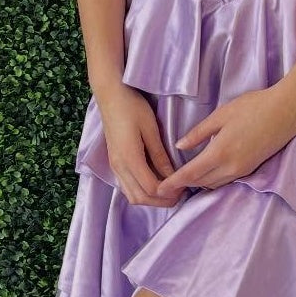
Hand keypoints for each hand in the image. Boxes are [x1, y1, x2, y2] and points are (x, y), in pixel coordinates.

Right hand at [95, 83, 183, 206]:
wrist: (110, 95)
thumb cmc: (132, 107)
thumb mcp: (150, 129)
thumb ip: (160, 155)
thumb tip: (173, 176)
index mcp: (129, 158)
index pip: (151, 188)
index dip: (170, 192)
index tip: (185, 186)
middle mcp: (119, 167)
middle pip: (140, 198)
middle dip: (161, 201)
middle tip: (180, 193)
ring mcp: (114, 166)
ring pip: (132, 196)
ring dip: (151, 199)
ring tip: (170, 190)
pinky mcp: (114, 163)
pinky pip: (127, 187)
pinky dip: (142, 192)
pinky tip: (156, 182)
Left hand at [155, 85, 295, 195]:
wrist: (287, 110)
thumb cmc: (253, 106)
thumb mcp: (221, 115)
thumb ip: (199, 133)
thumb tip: (180, 145)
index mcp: (220, 152)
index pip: (190, 174)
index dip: (173, 183)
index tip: (159, 189)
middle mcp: (231, 167)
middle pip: (201, 183)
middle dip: (183, 185)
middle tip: (167, 185)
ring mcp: (243, 170)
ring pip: (214, 184)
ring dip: (198, 183)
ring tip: (183, 180)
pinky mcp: (252, 168)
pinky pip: (226, 180)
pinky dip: (212, 180)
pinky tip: (206, 172)